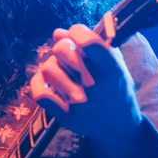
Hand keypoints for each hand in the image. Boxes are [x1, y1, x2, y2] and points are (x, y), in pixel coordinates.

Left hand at [30, 25, 142, 144]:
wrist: (118, 126)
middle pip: (61, 49)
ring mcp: (79, 102)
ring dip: (53, 65)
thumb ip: (91, 44)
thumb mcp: (114, 63)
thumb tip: (57, 33)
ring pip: (48, 68)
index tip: (77, 34)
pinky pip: (39, 93)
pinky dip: (38, 82)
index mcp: (112, 70)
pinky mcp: (66, 116)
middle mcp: (95, 86)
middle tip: (68, 53)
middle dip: (63, 46)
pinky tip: (46, 80)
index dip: (77, 31)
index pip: (88, 41)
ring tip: (62, 70)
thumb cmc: (114, 87)